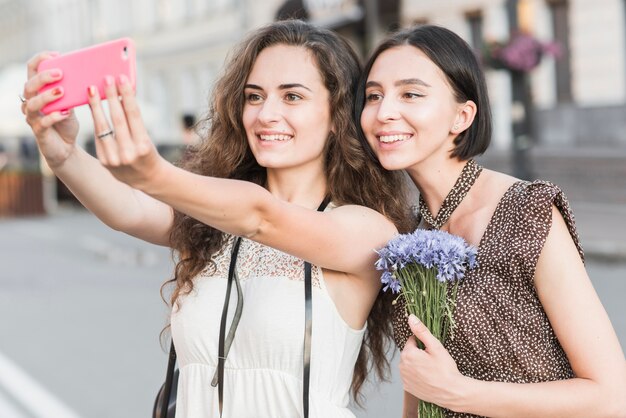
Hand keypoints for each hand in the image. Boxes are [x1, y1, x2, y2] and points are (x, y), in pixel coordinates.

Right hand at [23, 52, 79, 168]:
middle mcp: (30, 101)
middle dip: (44, 77)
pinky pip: (42, 122)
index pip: (31, 69)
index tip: (56, 55)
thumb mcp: (71, 103)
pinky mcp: (39, 131)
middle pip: (30, 84)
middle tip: (60, 73)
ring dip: (47, 96)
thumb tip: (91, 74)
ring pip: (33, 103)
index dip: (40, 59)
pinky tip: (64, 113)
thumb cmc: (66, 121)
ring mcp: (32, 117)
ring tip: (62, 91)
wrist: (66, 147)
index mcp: (37, 90)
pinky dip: (53, 116)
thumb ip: (73, 90)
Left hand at [87, 74, 166, 189]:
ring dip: (96, 106)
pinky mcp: (104, 161)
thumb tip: (122, 95)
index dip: (126, 95)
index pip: (133, 115)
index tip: (121, 79)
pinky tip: (93, 107)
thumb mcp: (147, 138)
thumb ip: (134, 121)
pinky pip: (98, 137)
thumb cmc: (149, 152)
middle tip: (106, 79)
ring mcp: (114, 159)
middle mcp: (128, 153)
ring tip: (92, 89)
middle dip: (111, 97)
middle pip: (117, 119)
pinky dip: (96, 121)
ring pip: (102, 127)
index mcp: (143, 145)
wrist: (148, 179)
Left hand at [399, 314, 464, 409]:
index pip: (412, 341)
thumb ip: (421, 331)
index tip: (432, 351)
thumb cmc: (445, 369)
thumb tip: (411, 317)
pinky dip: (416, 376)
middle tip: (433, 361)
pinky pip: (410, 376)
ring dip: (417, 365)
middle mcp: (402, 366)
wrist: (452, 392)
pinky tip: (427, 379)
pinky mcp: (408, 388)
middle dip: (419, 354)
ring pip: (409, 364)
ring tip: (431, 371)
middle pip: (409, 353)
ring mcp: (404, 378)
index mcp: (408, 354)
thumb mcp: (435, 347)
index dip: (423, 345)